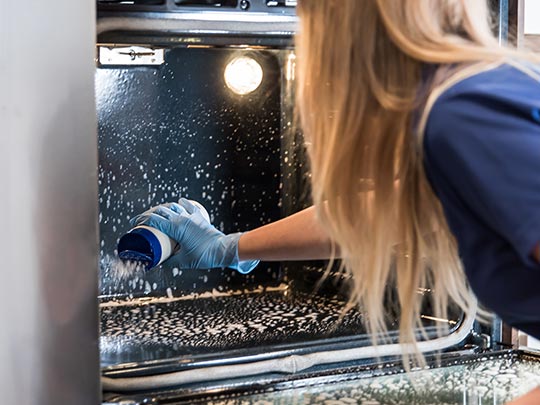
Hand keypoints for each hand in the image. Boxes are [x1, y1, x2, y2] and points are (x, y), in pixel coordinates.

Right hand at [130, 199, 258, 273]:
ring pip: (174, 206)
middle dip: (149, 213)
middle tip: (143, 220)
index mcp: (176, 228)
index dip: (142, 220)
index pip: (154, 219)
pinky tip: (179, 202)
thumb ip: (169, 262)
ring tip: (158, 213)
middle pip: (161, 210)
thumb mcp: (183, 262)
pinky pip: (189, 206)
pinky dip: (182, 204)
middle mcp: (182, 218)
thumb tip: (158, 263)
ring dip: (164, 208)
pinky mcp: (199, 217)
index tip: (135, 223)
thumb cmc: (204, 256)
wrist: (223, 249)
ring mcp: (191, 216)